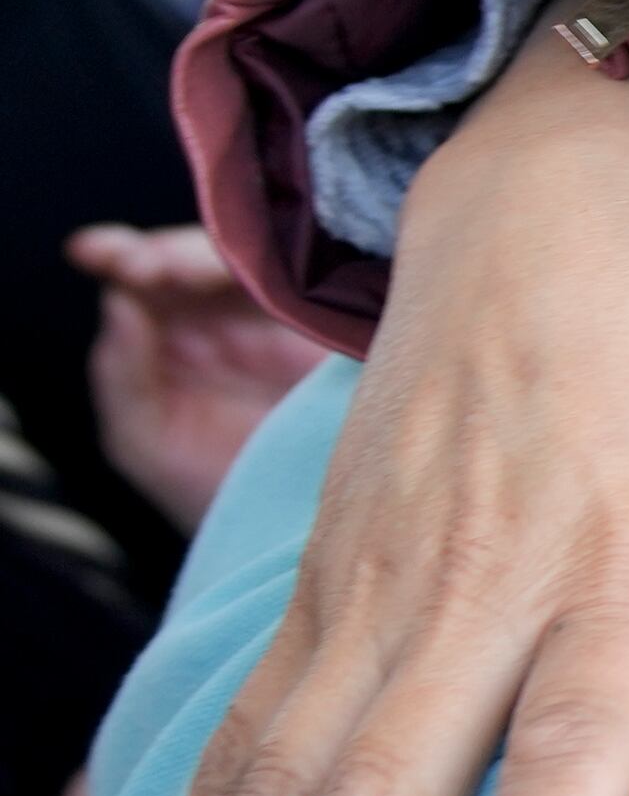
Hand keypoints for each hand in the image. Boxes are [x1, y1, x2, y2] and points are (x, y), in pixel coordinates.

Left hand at [73, 221, 327, 535]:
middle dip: (171, 254)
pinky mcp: (345, 330)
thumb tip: (122, 303)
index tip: (115, 262)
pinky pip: (324, 282)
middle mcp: (233, 323)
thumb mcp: (145, 443)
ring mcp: (292, 322)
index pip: (154, 280)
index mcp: (182, 341)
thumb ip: (122, 376)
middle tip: (151, 267)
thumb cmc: (220, 500)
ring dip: (222, 255)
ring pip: (261, 260)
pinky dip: (298, 267)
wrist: (296, 542)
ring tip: (189, 271)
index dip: (133, 259)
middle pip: (202, 260)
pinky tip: (270, 274)